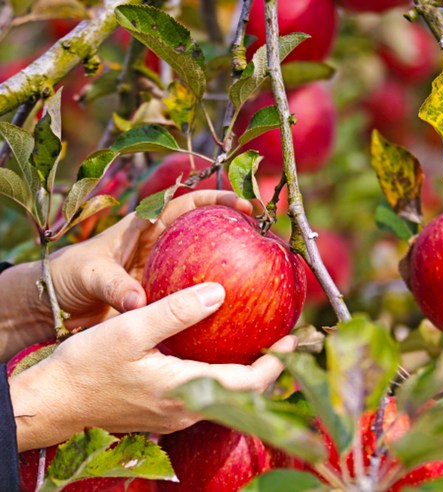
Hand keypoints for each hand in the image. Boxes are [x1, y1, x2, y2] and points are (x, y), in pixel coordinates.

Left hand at [0, 190, 251, 360]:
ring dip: (227, 268)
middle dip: (234, 229)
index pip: (187, 205)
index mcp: (144, 228)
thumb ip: (113, 285)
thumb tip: (139, 303)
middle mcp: (160, 249)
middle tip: (265, 236)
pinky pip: (189, 298)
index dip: (217, 200)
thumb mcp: (88, 274)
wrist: (52, 305)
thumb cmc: (67, 277)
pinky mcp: (162, 300)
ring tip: (260, 275)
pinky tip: (228, 315)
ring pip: (203, 266)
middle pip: (205, 232)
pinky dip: (207, 303)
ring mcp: (164, 275)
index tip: (244, 206)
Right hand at [10, 283, 296, 451]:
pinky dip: (225, 371)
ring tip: (261, 341)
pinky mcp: (165, 408)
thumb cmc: (88, 365)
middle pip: (244, 393)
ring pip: (227, 394)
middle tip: (284, 338)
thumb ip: (176, 311)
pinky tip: (222, 350)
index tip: (293, 339)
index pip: (249, 384)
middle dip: (269, 367)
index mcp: (185, 391)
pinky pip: (208, 391)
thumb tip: (220, 292)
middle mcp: (187, 409)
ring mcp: (176, 413)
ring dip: (249, 370)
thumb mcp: (131, 329)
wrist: (56, 400)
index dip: (276, 363)